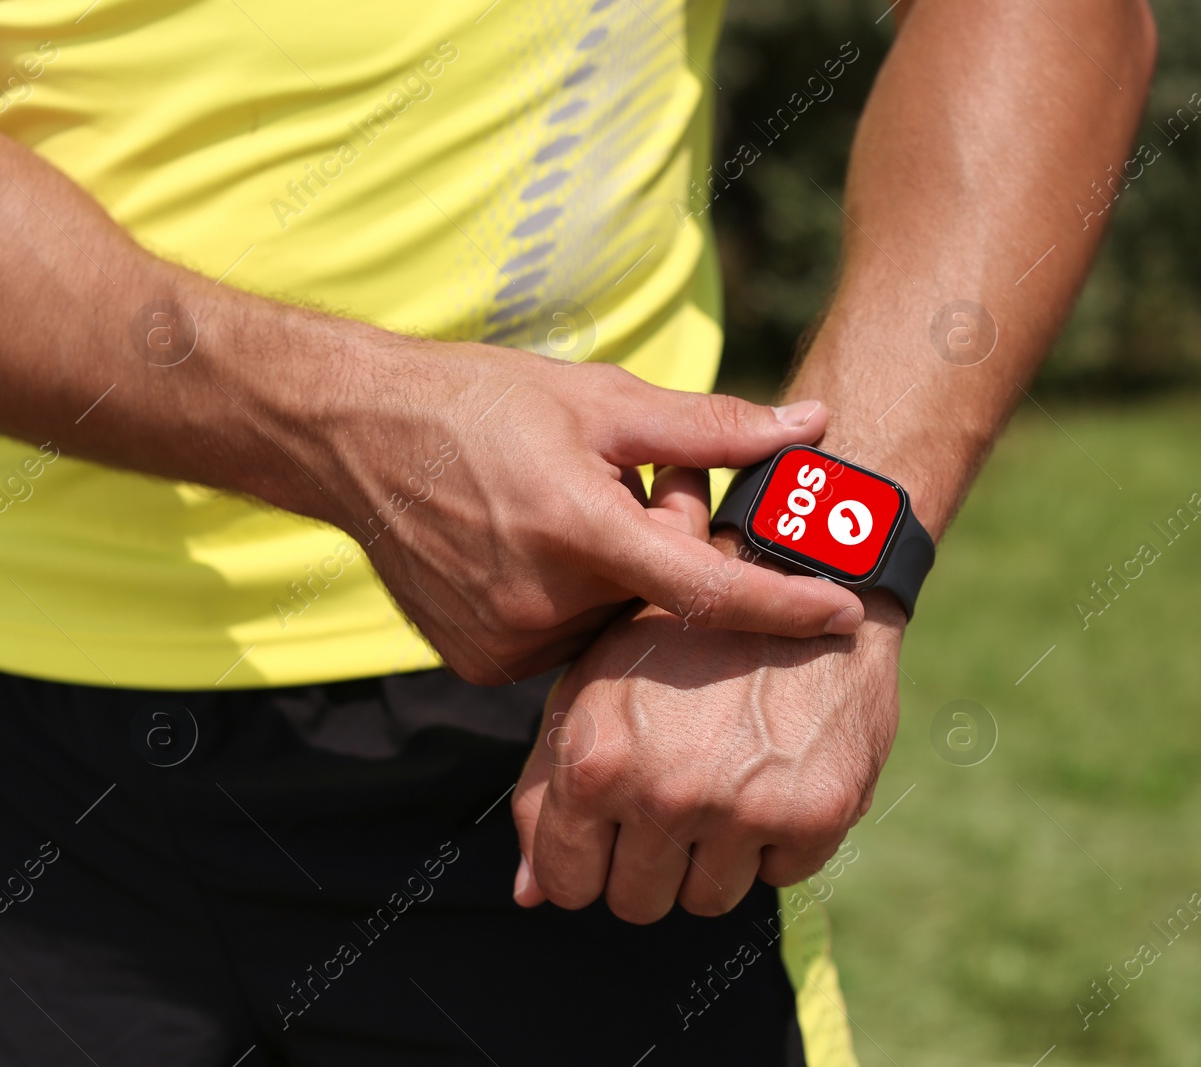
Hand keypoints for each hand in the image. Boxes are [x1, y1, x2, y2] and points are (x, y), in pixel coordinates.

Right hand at [301, 346, 866, 681]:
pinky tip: (533, 554)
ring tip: (564, 517)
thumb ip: (713, 428)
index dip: (782, 606)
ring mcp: (505, 643)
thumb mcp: (602, 399)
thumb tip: (813, 426)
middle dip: (669, 558)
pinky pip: (562, 647)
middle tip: (628, 496)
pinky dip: (573, 608)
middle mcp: (541, 602)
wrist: (355, 434)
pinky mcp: (478, 664)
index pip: (705, 588)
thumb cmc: (485, 404)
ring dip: (617, 586)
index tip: (845, 614)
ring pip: (612, 631)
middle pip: (657, 604)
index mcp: (579, 531)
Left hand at [509, 571, 905, 922]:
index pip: (566, 885)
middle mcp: (666, 792)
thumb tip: (530, 895)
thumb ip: (548, 789)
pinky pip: (782, 876)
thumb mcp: (593, 688)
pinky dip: (782, 838)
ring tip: (728, 777)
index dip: (585, 867)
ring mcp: (743, 808)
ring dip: (716, 856)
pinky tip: (779, 768)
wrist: (797, 575)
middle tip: (678, 797)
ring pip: (709, 900)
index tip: (611, 838)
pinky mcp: (815, 813)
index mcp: (598, 762)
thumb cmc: (677, 633)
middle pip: (638, 903)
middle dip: (651, 864)